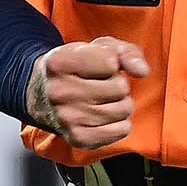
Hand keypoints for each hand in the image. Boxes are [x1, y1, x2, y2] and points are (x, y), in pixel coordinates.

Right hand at [26, 36, 150, 149]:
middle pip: (120, 87)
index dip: (111, 63)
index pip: (110, 62)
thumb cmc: (77, 67)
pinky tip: (104, 116)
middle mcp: (58, 91)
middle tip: (100, 85)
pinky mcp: (78, 138)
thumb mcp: (99, 47)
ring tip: (102, 100)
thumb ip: (126, 52)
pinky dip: (120, 123)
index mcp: (59, 62)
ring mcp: (67, 117)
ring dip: (120, 103)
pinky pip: (121, 130)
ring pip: (123, 109)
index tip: (97, 66)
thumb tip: (142, 71)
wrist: (44, 95)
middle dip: (118, 84)